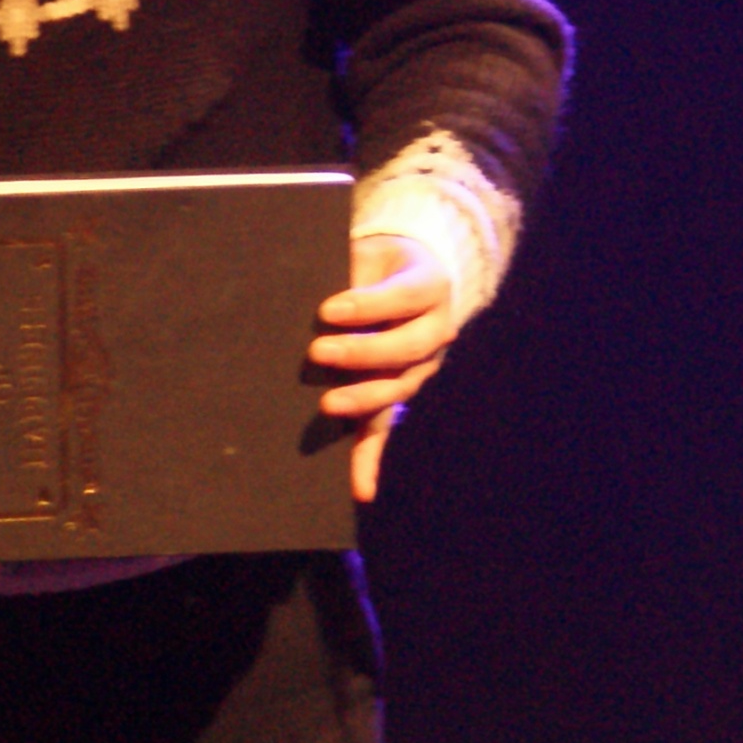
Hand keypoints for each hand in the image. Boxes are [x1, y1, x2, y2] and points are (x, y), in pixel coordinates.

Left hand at [311, 233, 462, 502]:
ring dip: (365, 398)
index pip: (405, 296)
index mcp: (430, 284)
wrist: (405, 272)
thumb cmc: (375, 261)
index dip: (370, 304)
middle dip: (364, 352)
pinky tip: (361, 489)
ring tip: (328, 403)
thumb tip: (305, 293)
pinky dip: (371, 459)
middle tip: (319, 351)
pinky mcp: (397, 392)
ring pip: (401, 387)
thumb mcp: (368, 253)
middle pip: (409, 347)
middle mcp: (437, 328)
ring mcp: (422, 366)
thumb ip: (346, 270)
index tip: (328, 308)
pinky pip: (387, 427)